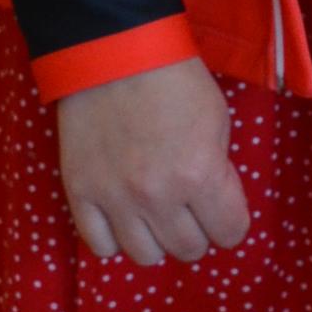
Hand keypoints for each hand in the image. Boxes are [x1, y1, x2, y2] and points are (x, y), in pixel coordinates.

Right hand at [57, 57, 250, 265]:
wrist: (114, 54)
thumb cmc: (174, 81)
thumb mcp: (217, 121)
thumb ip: (217, 171)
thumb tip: (214, 203)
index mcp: (199, 175)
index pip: (230, 233)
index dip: (231, 221)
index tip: (223, 209)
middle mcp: (157, 196)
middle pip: (188, 249)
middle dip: (197, 232)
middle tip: (190, 209)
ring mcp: (115, 198)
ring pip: (145, 256)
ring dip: (157, 239)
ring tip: (156, 215)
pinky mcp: (80, 193)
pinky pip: (100, 245)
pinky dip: (115, 238)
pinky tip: (124, 217)